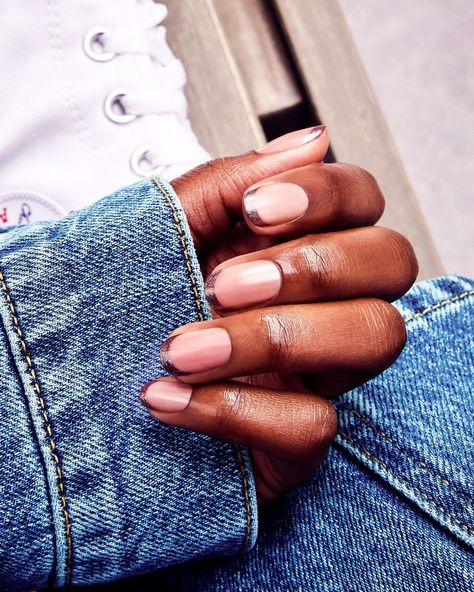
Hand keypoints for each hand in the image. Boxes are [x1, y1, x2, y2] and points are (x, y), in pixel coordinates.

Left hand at [141, 127, 417, 501]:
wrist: (95, 377)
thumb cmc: (141, 297)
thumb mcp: (174, 227)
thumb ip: (237, 180)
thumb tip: (311, 140)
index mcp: (302, 245)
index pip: (365, 201)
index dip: (328, 196)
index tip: (257, 210)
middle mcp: (328, 302)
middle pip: (392, 263)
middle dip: (309, 267)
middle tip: (222, 284)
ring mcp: (322, 371)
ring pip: (374, 338)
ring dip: (276, 338)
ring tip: (184, 347)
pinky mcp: (299, 437)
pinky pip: (315, 426)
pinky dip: (235, 411)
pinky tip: (171, 397)